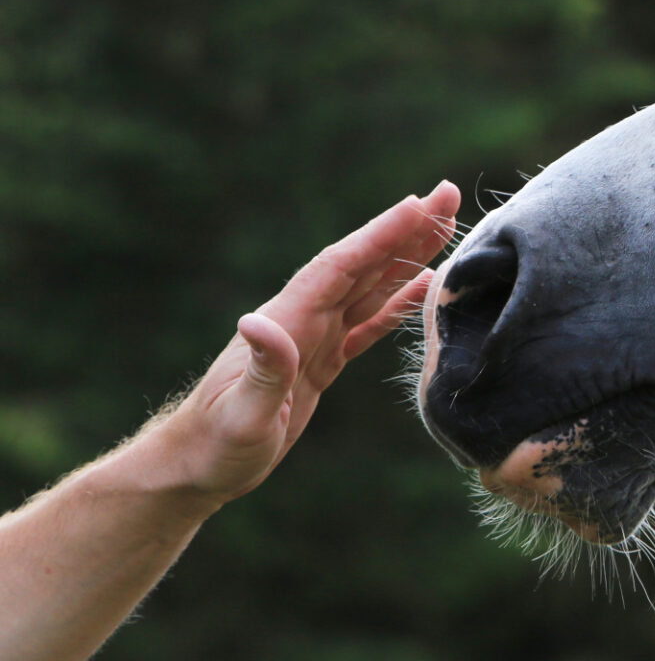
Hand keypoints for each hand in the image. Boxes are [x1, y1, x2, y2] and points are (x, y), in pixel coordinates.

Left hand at [149, 182, 460, 505]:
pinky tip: (424, 286)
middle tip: (447, 196)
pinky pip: (368, 321)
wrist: (198, 466)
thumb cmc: (215, 445)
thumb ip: (262, 368)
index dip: (380, 235)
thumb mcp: (241, 413)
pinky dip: (398, 301)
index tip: (418, 205)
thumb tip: (260, 320)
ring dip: (407, 255)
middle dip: (405, 229)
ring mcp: (314, 337)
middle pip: (363, 264)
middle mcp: (302, 319)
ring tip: (445, 227)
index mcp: (287, 322)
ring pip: (370, 285)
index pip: (341, 267)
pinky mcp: (322, 359)